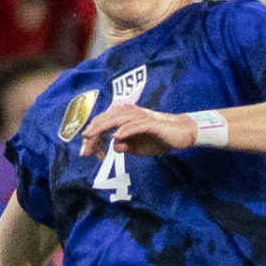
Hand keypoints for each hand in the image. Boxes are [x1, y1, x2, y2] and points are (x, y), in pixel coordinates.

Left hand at [80, 101, 203, 156]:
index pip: (102, 123)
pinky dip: (123, 130)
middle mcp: (129, 113)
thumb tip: (113, 146)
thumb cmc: (158, 139)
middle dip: (92, 135)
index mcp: (124, 116)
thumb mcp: (137, 147)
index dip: (92, 137)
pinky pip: (134, 125)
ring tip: (91, 139)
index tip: (85, 152)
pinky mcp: (150, 122)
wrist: (181, 134)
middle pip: (105, 121)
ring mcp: (139, 116)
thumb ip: (124, 146)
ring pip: (115, 120)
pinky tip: (115, 137)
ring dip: (102, 130)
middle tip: (84, 150)